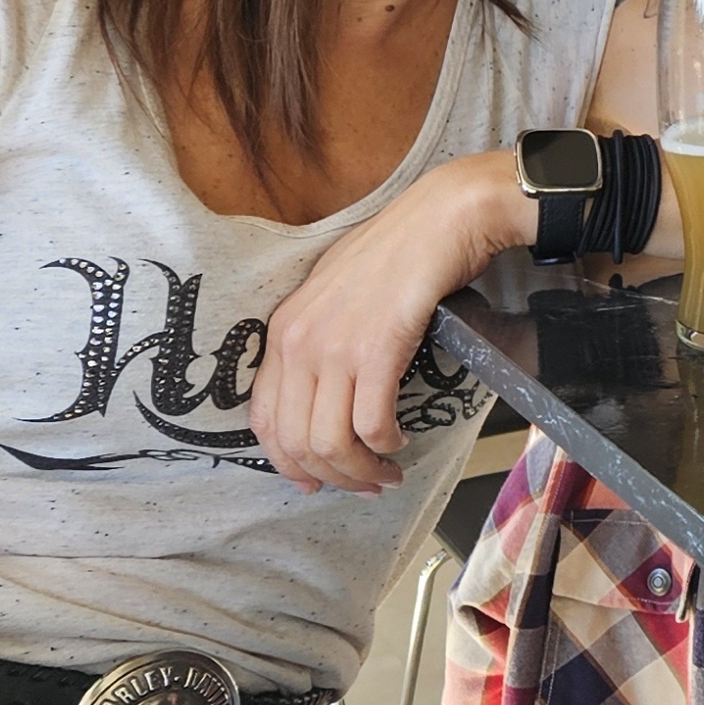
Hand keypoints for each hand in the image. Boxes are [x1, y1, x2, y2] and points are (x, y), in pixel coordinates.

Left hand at [251, 154, 517, 492]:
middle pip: (296, 441)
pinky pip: (371, 423)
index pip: (264, 420)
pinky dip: (386, 444)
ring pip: (331, 442)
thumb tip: (328, 394)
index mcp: (283, 331)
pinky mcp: (377, 349)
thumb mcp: (336, 297)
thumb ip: (321, 340)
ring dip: (361, 470)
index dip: (287, 463)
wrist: (439, 218)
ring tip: (387, 474)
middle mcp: (299, 342)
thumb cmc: (397, 254)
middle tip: (364, 486)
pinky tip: (400, 441)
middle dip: (331, 477)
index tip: (314, 481)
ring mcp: (335, 346)